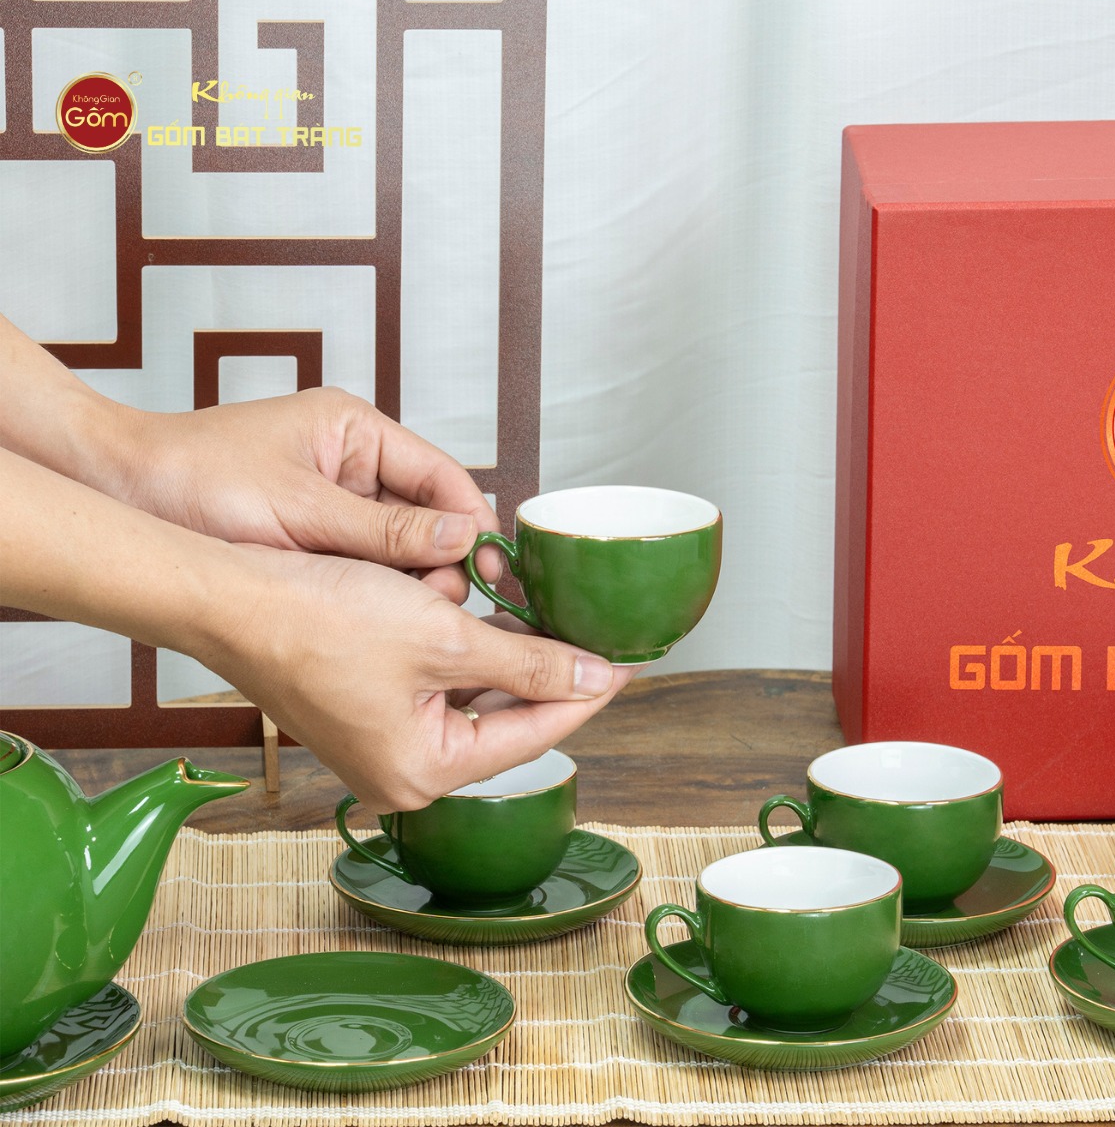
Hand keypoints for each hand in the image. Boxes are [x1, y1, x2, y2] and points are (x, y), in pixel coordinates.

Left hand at [125, 388, 498, 600]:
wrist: (120, 495)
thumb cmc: (194, 479)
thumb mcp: (298, 509)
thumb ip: (382, 530)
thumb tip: (460, 540)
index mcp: (358, 432)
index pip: (444, 477)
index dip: (472, 524)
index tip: (492, 570)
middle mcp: (356, 464)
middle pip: (429, 517)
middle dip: (443, 561)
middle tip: (446, 606)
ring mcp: (336, 502)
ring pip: (401, 547)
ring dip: (410, 582)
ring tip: (412, 619)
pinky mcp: (317, 537)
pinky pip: (366, 565)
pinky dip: (376, 590)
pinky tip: (380, 619)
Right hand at [207, 545, 635, 811]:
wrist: (233, 596)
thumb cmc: (322, 621)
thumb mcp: (445, 639)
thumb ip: (527, 662)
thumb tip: (597, 677)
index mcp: (424, 772)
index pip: (533, 734)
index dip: (586, 693)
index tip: (627, 664)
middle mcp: (403, 770)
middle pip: (503, 719)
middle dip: (544, 667)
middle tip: (592, 632)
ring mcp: (381, 742)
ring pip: (471, 696)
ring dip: (504, 652)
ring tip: (544, 612)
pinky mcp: (366, 708)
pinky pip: (436, 683)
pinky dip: (464, 648)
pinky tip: (488, 612)